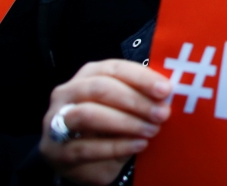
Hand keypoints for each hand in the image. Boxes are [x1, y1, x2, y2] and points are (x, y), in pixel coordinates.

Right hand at [40, 60, 171, 185]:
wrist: (86, 159)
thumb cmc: (112, 123)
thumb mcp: (129, 106)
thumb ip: (144, 96)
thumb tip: (171, 94)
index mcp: (90, 74)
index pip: (115, 68)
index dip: (142, 78)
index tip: (166, 90)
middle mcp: (69, 92)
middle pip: (101, 88)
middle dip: (135, 101)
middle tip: (162, 114)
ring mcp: (57, 120)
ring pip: (89, 114)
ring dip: (125, 123)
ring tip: (151, 130)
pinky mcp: (55, 149)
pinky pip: (85, 147)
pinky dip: (116, 146)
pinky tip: (139, 145)